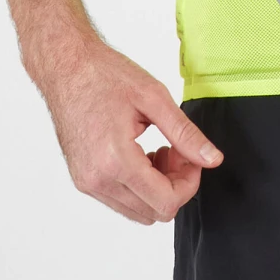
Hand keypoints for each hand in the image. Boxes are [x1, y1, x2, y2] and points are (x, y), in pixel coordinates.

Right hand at [27, 33, 222, 223]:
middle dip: (175, 184)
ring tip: (160, 149)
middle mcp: (97, 180)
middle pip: (153, 212)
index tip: (191, 156)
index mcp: (115, 161)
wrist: (66, 67)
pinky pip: (119, 200)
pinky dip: (139, 186)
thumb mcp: (154, 97)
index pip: (165, 201)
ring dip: (157, 188)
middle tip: (177, 149)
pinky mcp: (82, 179)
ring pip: (136, 210)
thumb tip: (212, 159)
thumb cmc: (104, 75)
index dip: (189, 182)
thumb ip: (186, 133)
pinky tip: (142, 155)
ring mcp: (86, 183)